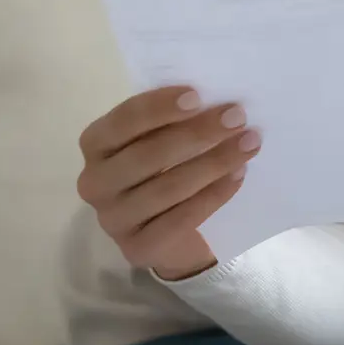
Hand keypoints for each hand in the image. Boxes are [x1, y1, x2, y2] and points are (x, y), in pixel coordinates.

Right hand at [75, 85, 260, 280]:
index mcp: (95, 145)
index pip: (122, 121)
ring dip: (214, 162)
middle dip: (197, 133)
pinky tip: (239, 175)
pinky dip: (214, 195)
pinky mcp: (137, 248)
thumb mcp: (157, 141)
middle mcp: (94, 183)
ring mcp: (113, 219)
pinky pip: (182, 219)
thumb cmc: (161, 170)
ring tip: (249, 144)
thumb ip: (171, 121)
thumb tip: (214, 98)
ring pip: (168, 187)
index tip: (198, 96)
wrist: (167, 235)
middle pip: (147, 154)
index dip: (158, 107)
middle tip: (237, 117)